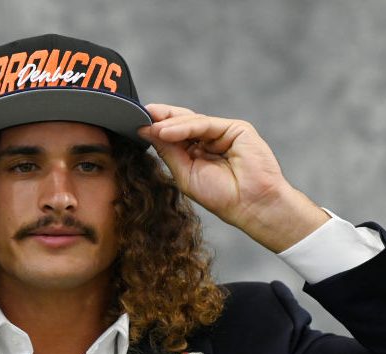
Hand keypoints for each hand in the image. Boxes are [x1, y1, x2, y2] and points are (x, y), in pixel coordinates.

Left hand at [138, 103, 327, 252]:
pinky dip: (184, 127)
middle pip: (182, 122)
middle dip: (159, 119)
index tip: (133, 125)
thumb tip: (147, 131)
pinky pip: (205, 124)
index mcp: (198, 152)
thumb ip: (169, 152)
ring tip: (150, 127)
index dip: (156, 129)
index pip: (174, 134)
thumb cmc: (222, 197)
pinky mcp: (236, 129)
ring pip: (192, 121)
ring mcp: (224, 133)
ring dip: (169, 124)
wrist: (251, 205)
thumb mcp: (185, 174)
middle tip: (137, 115)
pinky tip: (166, 131)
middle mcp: (210, 140)